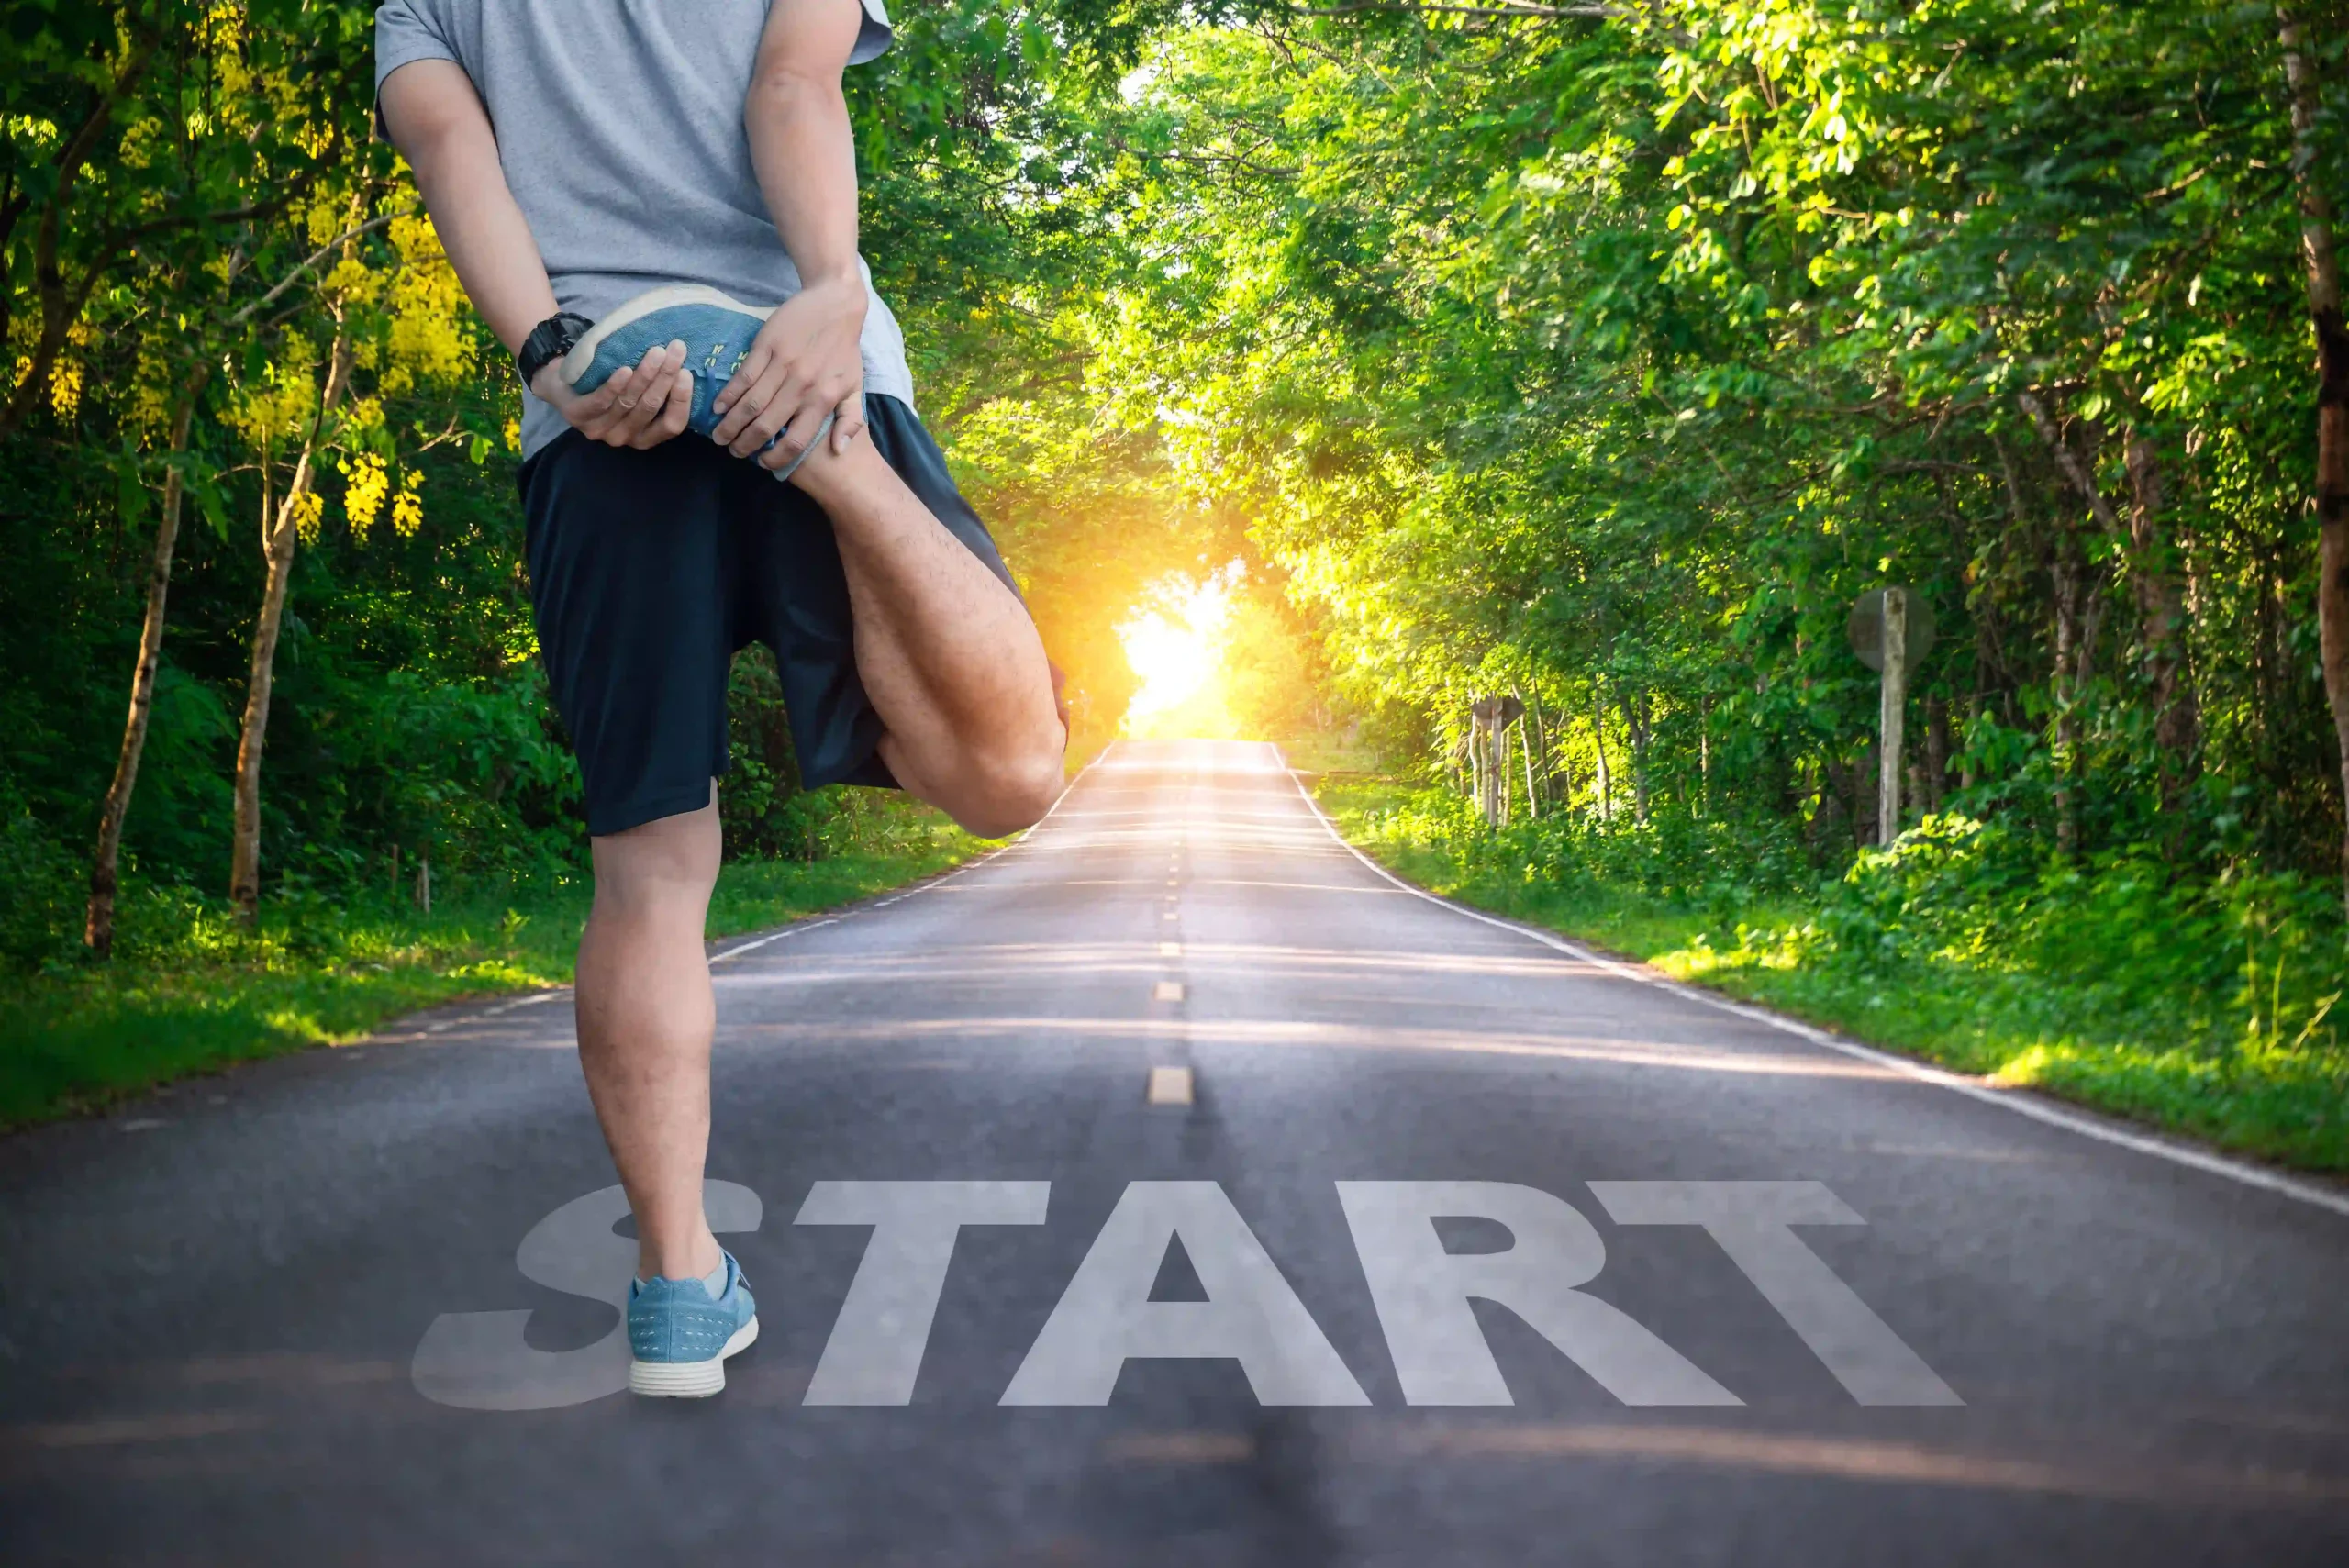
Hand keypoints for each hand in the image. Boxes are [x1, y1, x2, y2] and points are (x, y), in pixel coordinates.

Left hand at [531, 339, 691, 449]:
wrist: (560, 382)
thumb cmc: (608, 385)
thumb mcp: (635, 393)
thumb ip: (657, 390)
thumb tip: (686, 364)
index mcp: (644, 436)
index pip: (671, 425)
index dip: (681, 401)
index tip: (687, 373)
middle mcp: (624, 438)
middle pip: (650, 408)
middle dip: (665, 377)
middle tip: (676, 350)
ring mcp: (599, 430)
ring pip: (628, 402)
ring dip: (645, 375)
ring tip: (656, 351)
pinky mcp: (578, 416)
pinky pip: (601, 401)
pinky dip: (614, 385)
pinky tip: (624, 369)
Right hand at [708, 272, 865, 471]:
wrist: (836, 304)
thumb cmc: (846, 349)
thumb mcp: (856, 386)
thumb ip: (849, 420)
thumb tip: (839, 450)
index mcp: (823, 400)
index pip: (796, 440)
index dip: (777, 457)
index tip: (764, 463)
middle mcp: (801, 387)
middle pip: (766, 426)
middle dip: (745, 444)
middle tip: (732, 451)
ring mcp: (782, 366)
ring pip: (750, 404)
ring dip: (731, 424)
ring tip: (720, 436)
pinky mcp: (766, 347)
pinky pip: (743, 378)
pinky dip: (728, 395)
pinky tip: (718, 407)